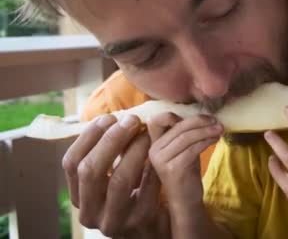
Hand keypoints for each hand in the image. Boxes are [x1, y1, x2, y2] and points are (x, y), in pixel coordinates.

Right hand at [62, 114, 169, 237]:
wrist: (153, 229)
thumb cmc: (132, 196)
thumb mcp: (111, 180)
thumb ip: (108, 155)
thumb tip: (115, 118)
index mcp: (78, 198)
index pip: (71, 163)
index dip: (89, 137)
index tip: (109, 117)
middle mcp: (90, 213)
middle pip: (91, 170)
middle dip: (111, 140)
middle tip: (132, 120)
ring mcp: (114, 221)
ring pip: (119, 180)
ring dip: (134, 151)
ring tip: (147, 133)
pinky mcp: (140, 221)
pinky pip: (147, 189)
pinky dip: (152, 167)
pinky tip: (159, 152)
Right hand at [147, 113, 222, 209]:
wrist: (185, 200)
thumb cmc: (186, 172)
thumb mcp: (183, 149)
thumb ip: (184, 133)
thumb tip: (202, 115)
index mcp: (153, 143)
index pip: (157, 120)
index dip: (174, 115)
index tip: (196, 118)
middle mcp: (153, 151)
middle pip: (177, 127)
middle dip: (199, 121)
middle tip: (216, 121)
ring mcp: (161, 160)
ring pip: (186, 137)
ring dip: (206, 131)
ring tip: (219, 129)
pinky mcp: (173, 169)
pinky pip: (192, 149)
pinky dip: (206, 141)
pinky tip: (215, 139)